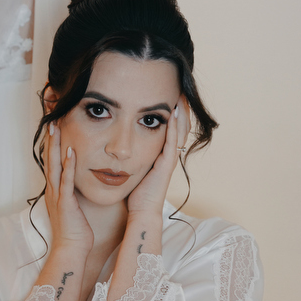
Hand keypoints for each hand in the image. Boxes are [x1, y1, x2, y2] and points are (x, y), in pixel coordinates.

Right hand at [44, 123, 93, 252]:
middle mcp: (53, 191)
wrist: (71, 249)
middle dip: (51, 140)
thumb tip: (81, 185)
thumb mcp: (75, 208)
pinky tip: (71, 151)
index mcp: (56, 191)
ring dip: (55, 146)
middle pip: (49, 160)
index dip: (53, 146)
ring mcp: (57, 196)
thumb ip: (75, 194)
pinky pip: (67, 181)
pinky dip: (68, 165)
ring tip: (56, 128)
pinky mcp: (65, 202)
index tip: (55, 129)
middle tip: (51, 120)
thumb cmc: (76, 231)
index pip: (53, 163)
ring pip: (54, 166)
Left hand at [126, 96, 191, 215]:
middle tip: (179, 88)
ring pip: (178, 131)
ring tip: (179, 94)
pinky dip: (173, 127)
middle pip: (178, 126)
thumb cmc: (135, 193)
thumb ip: (132, 155)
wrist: (141, 212)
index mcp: (161, 154)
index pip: (169, 128)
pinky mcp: (166, 165)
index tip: (168, 93)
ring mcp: (169, 159)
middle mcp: (168, 155)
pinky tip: (172, 112)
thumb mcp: (134, 168)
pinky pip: (172, 141)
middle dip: (179, 107)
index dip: (170, 112)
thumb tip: (120, 144)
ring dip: (180, 112)